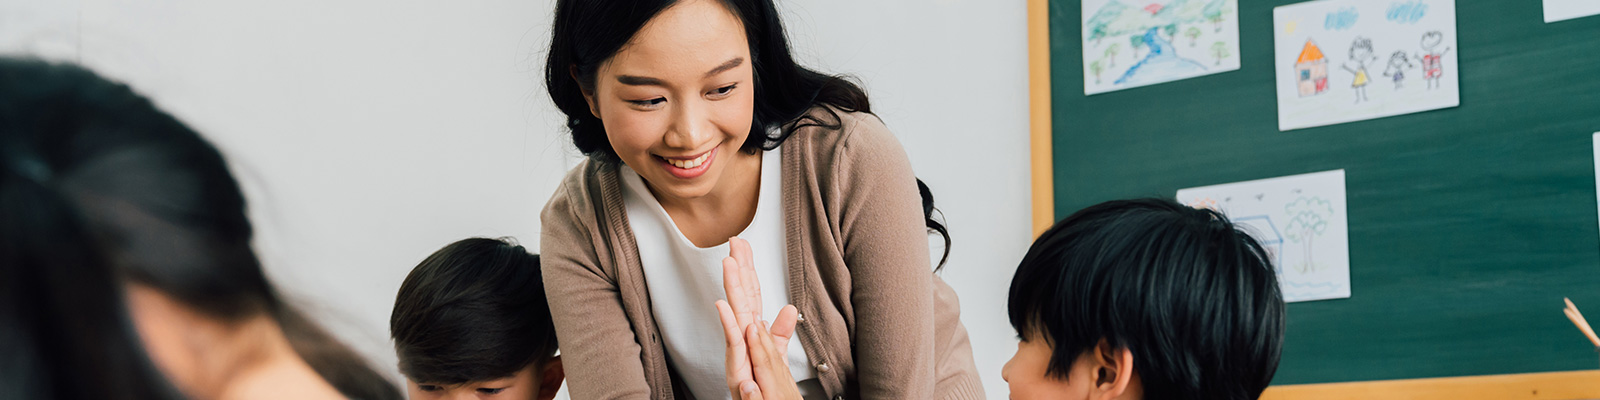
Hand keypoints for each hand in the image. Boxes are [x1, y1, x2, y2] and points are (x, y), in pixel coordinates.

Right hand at [716, 237, 797, 398]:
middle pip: (741, 296)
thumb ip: (780, 332)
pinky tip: (722, 305)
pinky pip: (733, 342)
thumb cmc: (764, 385)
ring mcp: (738, 350)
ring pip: (735, 313)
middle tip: (734, 241)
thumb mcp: (775, 355)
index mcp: (753, 330)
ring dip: (732, 287)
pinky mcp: (736, 367)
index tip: (743, 244)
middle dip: (738, 268)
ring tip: (729, 262)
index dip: (748, 268)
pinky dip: (728, 323)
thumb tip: (789, 307)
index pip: (751, 293)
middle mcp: (742, 336)